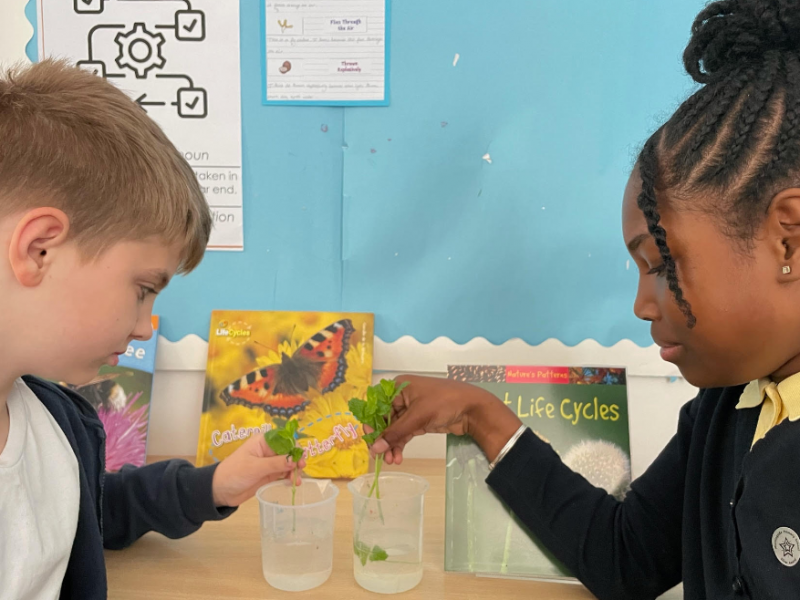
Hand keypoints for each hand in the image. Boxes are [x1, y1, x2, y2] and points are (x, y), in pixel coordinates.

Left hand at [211, 432, 305, 506]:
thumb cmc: (234, 473)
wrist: (220, 491)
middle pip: (289, 451)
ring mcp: (269, 463)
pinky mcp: (269, 475)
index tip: (300, 457)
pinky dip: (290, 478)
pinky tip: (293, 483)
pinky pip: (284, 474)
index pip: (284, 439)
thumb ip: (276, 464)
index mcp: (263, 442)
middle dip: (296, 460)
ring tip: (296, 481)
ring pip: (289, 463)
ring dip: (295, 471)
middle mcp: (268, 450)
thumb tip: (294, 460)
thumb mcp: (255, 467)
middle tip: (301, 469)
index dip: (294, 446)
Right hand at [370, 375, 521, 464]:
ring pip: (395, 429)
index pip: (376, 405)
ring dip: (392, 445)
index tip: (370, 441)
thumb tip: (375, 448)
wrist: (473, 408)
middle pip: (384, 419)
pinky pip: (404, 433)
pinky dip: (400, 444)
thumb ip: (395, 433)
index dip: (371, 424)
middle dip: (383, 439)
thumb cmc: (444, 402)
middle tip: (379, 457)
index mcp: (399, 387)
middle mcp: (402, 396)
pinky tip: (398, 457)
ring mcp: (411, 409)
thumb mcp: (417, 417)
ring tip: (392, 461)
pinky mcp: (420, 421)